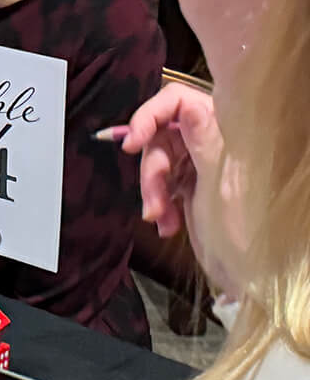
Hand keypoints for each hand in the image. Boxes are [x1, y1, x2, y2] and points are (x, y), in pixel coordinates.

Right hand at [121, 82, 245, 298]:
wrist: (248, 279)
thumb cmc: (243, 236)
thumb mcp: (219, 186)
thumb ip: (204, 141)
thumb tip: (186, 104)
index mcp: (228, 133)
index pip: (179, 100)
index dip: (149, 116)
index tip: (131, 144)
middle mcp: (216, 141)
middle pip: (161, 133)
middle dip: (151, 169)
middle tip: (152, 202)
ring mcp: (204, 162)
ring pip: (158, 158)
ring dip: (153, 190)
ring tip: (160, 219)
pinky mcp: (193, 182)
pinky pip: (163, 181)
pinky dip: (159, 201)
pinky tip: (168, 224)